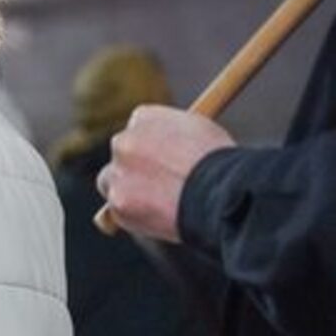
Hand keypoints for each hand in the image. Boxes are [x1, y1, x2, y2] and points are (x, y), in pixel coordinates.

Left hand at [97, 105, 234, 241]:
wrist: (225, 192)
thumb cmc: (224, 163)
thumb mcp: (202, 133)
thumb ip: (174, 136)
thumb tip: (168, 149)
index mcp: (144, 117)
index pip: (136, 127)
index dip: (150, 145)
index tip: (159, 159)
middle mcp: (124, 141)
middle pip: (120, 152)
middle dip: (133, 167)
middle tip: (154, 184)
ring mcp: (118, 172)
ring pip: (110, 182)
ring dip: (126, 191)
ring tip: (158, 203)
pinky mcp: (118, 201)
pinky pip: (117, 211)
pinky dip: (134, 216)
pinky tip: (160, 218)